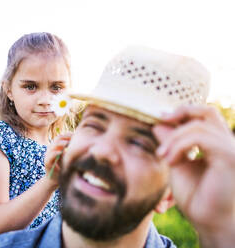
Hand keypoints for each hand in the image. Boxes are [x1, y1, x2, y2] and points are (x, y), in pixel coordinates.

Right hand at [44, 133, 71, 184]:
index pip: (61, 137)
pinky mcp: (47, 162)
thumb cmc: (63, 168)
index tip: (76, 135)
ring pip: (53, 145)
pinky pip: (50, 155)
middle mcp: (51, 149)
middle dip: (65, 137)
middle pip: (57, 139)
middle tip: (73, 138)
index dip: (67, 135)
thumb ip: (70, 151)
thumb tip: (80, 143)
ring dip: (60, 143)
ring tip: (67, 143)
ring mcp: (48, 155)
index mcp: (56, 147)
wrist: (54, 180)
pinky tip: (61, 152)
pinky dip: (55, 152)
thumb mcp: (67, 158)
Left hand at [152, 105, 234, 241]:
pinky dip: (179, 145)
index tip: (160, 118)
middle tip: (159, 120)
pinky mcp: (229, 156)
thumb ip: (170, 143)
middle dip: (181, 112)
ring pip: (198, 126)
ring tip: (161, 155)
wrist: (207, 221)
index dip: (182, 112)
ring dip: (173, 138)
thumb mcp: (177, 162)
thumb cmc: (194, 196)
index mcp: (217, 143)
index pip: (203, 116)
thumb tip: (158, 123)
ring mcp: (231, 148)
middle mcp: (228, 142)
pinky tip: (170, 160)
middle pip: (207, 111)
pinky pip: (200, 138)